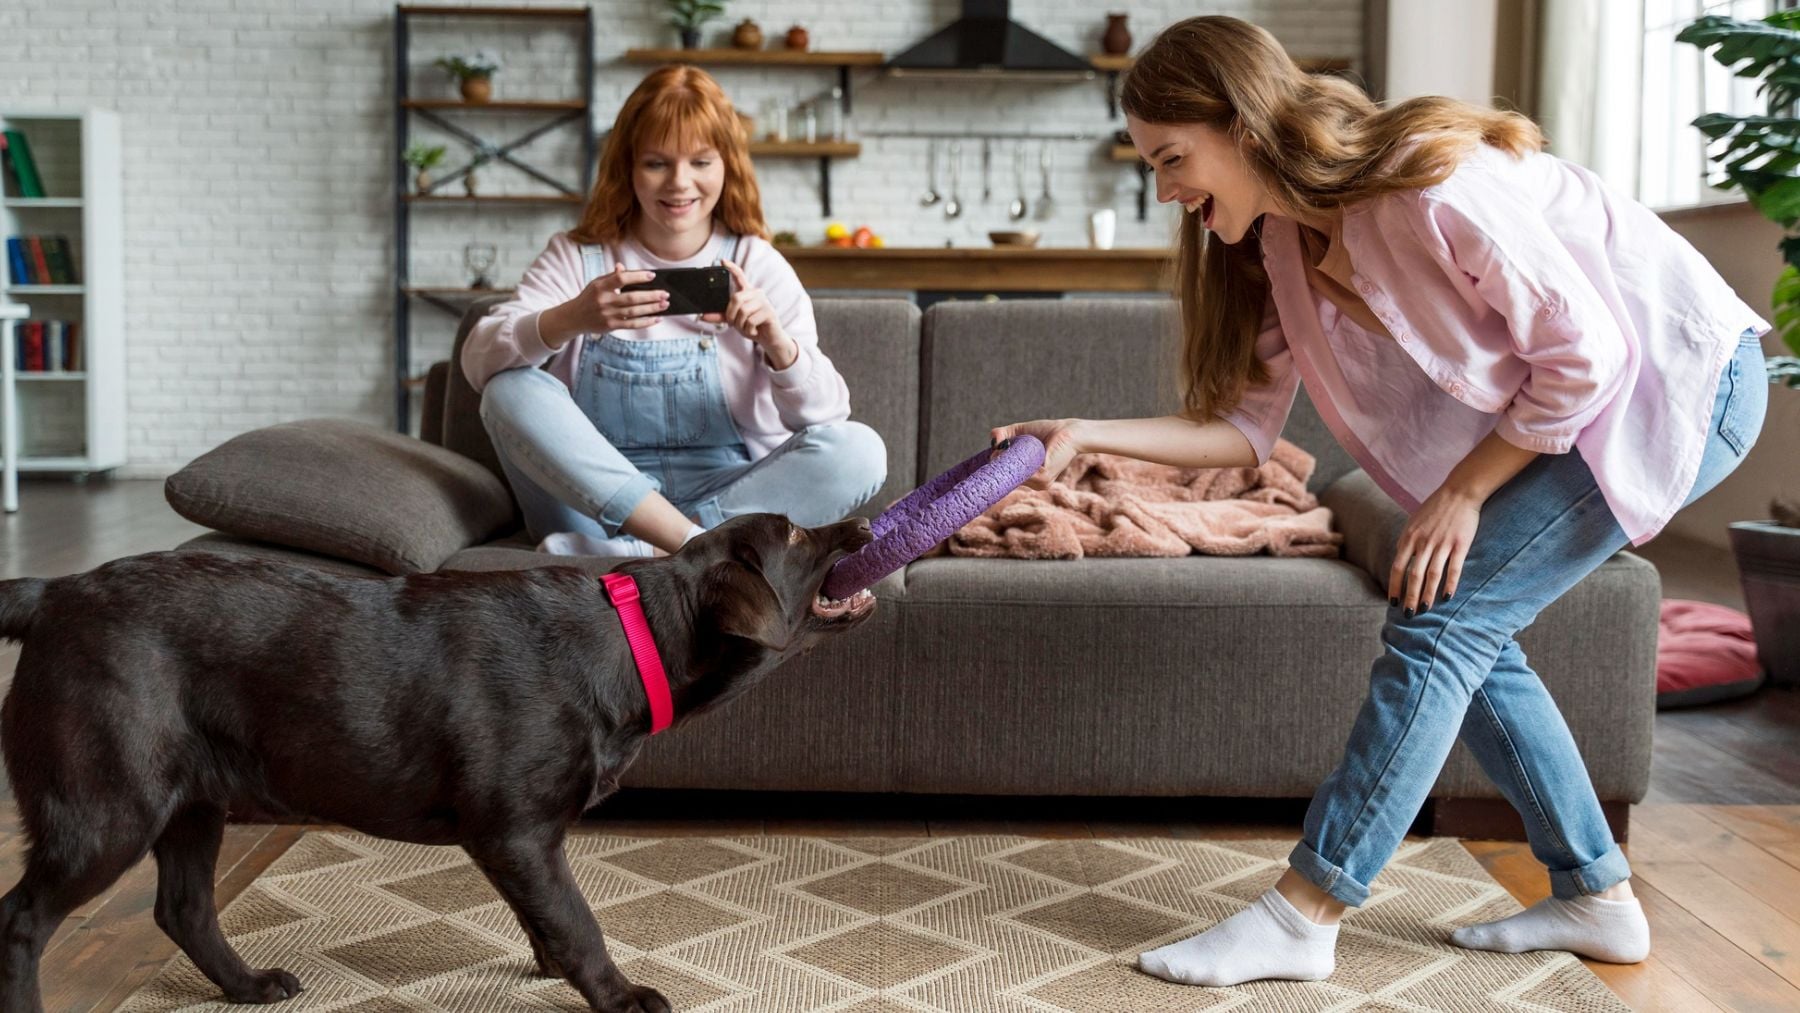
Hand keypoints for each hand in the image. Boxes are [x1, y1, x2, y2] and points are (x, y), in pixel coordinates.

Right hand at [562, 263, 667, 333]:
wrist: (574, 317)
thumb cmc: (590, 297)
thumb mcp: (597, 283)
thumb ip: (611, 276)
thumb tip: (623, 267)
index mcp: (600, 286)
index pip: (621, 279)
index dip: (638, 276)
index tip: (652, 275)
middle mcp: (603, 300)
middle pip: (631, 298)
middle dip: (651, 296)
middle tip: (665, 294)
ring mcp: (607, 314)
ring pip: (634, 312)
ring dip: (652, 308)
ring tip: (664, 304)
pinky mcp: (611, 326)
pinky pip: (632, 324)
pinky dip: (646, 322)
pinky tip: (657, 318)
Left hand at [702, 260, 791, 361]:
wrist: (769, 338)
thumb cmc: (752, 326)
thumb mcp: (734, 321)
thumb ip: (720, 317)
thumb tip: (703, 316)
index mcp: (748, 292)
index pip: (740, 276)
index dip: (731, 268)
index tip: (722, 261)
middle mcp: (756, 293)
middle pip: (736, 298)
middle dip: (731, 315)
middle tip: (734, 324)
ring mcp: (764, 302)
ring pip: (743, 311)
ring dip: (740, 324)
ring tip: (747, 328)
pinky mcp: (769, 312)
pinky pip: (751, 321)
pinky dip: (749, 330)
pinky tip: (754, 331)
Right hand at [987, 418, 1084, 488]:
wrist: (1069, 431)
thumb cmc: (1048, 431)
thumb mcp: (1019, 432)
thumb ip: (1003, 434)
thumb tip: (992, 440)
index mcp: (1031, 477)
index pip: (1008, 478)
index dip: (996, 468)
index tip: (989, 457)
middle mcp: (1035, 483)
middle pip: (1007, 477)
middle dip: (998, 463)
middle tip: (997, 448)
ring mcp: (1040, 482)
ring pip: (1012, 475)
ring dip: (1006, 460)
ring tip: (1008, 446)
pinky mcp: (1044, 476)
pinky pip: (1021, 472)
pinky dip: (1014, 461)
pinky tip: (1014, 450)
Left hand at [1388, 484, 1480, 614]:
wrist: (1459, 492)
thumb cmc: (1435, 508)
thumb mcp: (1413, 522)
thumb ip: (1407, 541)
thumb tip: (1399, 559)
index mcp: (1409, 537)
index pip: (1397, 567)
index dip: (1394, 587)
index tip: (1392, 602)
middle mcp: (1423, 542)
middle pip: (1413, 575)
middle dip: (1409, 597)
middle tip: (1408, 614)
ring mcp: (1442, 543)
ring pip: (1432, 575)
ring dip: (1427, 595)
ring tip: (1425, 610)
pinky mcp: (1460, 544)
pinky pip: (1453, 568)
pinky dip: (1449, 584)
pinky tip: (1446, 598)